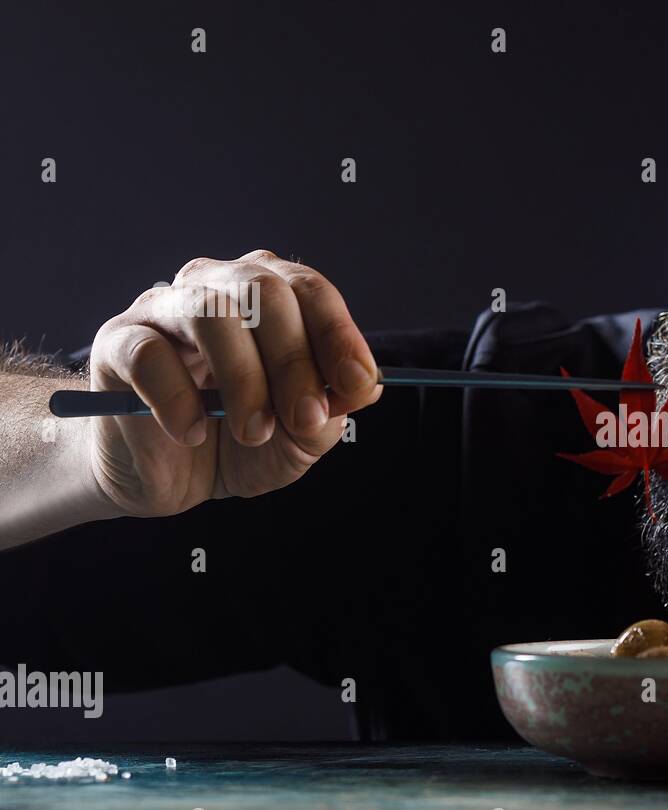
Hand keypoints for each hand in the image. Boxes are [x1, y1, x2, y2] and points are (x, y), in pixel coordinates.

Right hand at [87, 250, 381, 515]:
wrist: (167, 480)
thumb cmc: (239, 445)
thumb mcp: (297, 439)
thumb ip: (330, 412)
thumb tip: (365, 387)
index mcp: (268, 298)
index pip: (309, 290)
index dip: (338, 334)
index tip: (356, 383)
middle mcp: (217, 288)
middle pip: (263, 291)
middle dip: (295, 360)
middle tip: (304, 420)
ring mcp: (164, 310)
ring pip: (210, 313)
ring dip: (244, 380)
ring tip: (254, 433)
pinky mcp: (118, 343)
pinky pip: (150, 354)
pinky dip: (179, 400)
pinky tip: (193, 434)